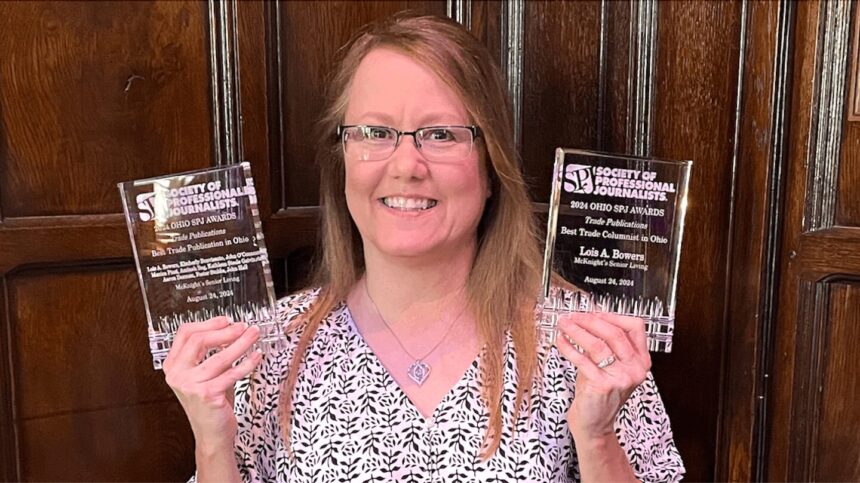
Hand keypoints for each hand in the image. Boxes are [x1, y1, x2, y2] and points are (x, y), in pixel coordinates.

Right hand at [163, 316, 262, 449]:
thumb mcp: (207, 373)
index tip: (226, 320)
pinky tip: (256, 356)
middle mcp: (177, 375)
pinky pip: (232, 373)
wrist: (212, 433)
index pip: (185, 333)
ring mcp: (190, 385)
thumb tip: (232, 329)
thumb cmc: (211, 402)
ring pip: (219, 355)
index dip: (208, 323)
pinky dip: (247, 362)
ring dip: (241, 342)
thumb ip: (212, 352)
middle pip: (199, 340)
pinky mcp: (207, 394)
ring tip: (253, 335)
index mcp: (173, 365)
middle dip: (225, 331)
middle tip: (243, 327)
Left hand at [554, 312, 650, 439]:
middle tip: (573, 316)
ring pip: (597, 343)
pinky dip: (568, 346)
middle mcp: (635, 369)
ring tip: (563, 324)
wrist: (593, 424)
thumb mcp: (608, 365)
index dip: (612, 316)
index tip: (593, 313)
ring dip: (576, 330)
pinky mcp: (602, 385)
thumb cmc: (599, 394)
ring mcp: (620, 378)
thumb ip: (603, 344)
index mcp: (641, 361)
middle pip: (615, 332)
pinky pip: (582, 358)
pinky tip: (560, 340)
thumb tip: (586, 318)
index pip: (635, 327)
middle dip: (590, 320)